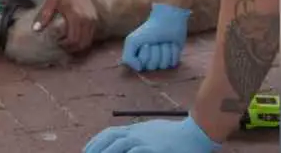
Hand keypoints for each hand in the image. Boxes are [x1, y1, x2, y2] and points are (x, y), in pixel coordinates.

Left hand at [34, 0, 98, 52]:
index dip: (65, 45)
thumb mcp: (51, 1)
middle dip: (72, 49)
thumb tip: (36, 29)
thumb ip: (44, 16)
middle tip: (63, 46)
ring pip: (88, 41)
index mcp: (75, 16)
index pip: (73, 39)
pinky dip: (84, 40)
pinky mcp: (96, 19)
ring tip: (69, 44)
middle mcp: (86, 20)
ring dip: (79, 46)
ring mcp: (93, 20)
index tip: (58, 42)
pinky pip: (91, 35)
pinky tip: (76, 38)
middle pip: (82, 43)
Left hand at [84, 115, 220, 152]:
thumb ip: (138, 134)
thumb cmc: (173, 134)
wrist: (194, 134)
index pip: (109, 133)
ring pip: (118, 146)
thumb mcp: (151, 131)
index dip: (95, 142)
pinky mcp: (152, 150)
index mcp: (134, 129)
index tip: (85, 150)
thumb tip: (127, 138)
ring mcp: (143, 142)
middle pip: (110, 140)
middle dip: (95, 149)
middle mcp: (136, 134)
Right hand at [121, 3, 190, 71]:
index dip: (144, 55)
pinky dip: (173, 51)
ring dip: (164, 50)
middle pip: (153, 66)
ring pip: (164, 65)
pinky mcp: (173, 59)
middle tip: (155, 41)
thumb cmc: (149, 29)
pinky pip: (173, 62)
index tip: (145, 43)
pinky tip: (172, 44)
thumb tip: (138, 69)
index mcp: (139, 58)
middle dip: (155, 51)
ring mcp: (162, 61)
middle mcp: (150, 62)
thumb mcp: (132, 40)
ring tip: (164, 41)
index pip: (141, 66)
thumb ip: (128, 57)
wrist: (167, 20)